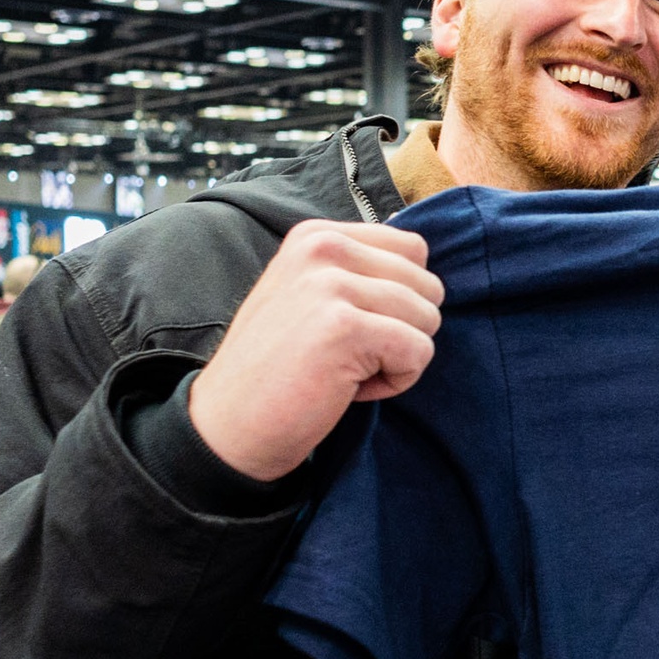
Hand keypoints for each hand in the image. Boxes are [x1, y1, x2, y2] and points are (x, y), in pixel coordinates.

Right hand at [189, 219, 444, 481]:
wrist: (230, 424)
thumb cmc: (278, 367)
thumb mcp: (308, 293)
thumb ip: (357, 271)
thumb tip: (425, 267)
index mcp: (317, 234)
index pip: (412, 248)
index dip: (400, 299)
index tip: (350, 327)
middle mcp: (323, 247)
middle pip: (427, 284)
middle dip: (405, 329)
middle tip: (350, 355)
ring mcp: (332, 285)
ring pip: (427, 318)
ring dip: (399, 358)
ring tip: (346, 370)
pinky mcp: (346, 328)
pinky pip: (419, 352)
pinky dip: (397, 381)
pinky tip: (349, 388)